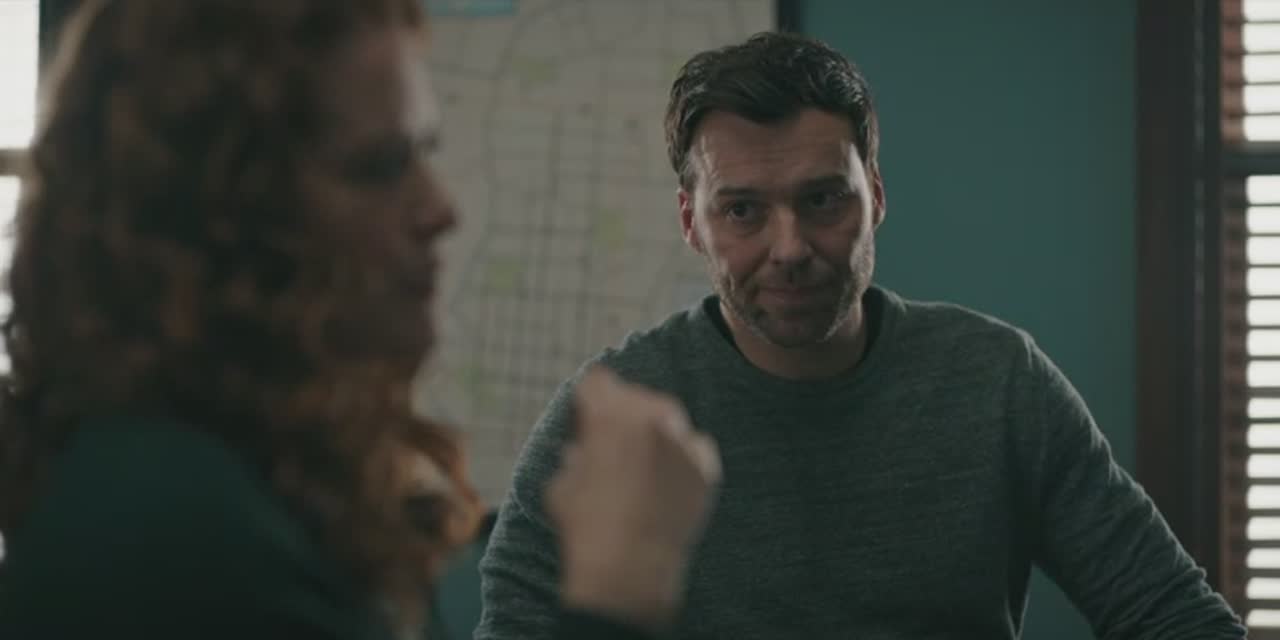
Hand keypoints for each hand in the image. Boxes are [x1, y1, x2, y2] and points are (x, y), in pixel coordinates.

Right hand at [546, 367, 720, 630]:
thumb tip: (581, 450)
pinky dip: (680, 459)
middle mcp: (651, 417)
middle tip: (613, 450)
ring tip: (640, 471)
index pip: (597, 381)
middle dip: (622, 417)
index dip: (588, 403)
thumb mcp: (560, 484)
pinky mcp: (706, 467)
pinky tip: (664, 485)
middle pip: (635, 396)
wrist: (630, 570)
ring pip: (666, 418)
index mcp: (609, 414)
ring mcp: (683, 440)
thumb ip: (573, 454)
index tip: (586, 423)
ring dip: (652, 434)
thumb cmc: (586, 529)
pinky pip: (692, 448)